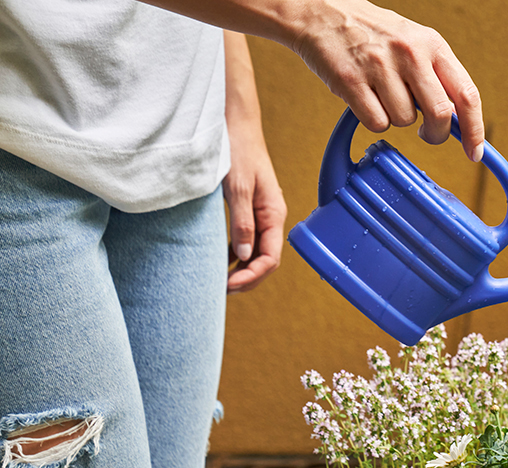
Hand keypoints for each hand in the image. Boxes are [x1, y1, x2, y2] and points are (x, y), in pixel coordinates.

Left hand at [224, 128, 286, 292]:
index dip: (250, 276)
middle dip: (246, 278)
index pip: (269, 258)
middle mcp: (270, 217)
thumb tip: (242, 256)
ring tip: (220, 281)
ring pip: (255, 251)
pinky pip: (247, 239)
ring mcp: (260, 213)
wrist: (235, 123)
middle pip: (264, 259)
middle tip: (220, 291)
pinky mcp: (249, 208)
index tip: (227, 286)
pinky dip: (236, 254)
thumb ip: (242, 222)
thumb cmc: (238, 150)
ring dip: (241, 269)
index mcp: (274, 213)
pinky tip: (221, 260)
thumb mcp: (237, 187)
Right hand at [288, 0, 484, 160]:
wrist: (322, 12)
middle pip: (440, 114)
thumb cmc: (372, 33)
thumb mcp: (414, 43)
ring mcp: (380, 65)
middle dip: (435, 134)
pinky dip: (373, 119)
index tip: (474, 151)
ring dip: (395, 118)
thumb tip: (456, 119)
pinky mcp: (352, 80)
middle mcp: (410, 52)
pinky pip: (376, 122)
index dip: (474, 129)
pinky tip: (366, 98)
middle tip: (427, 133)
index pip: (467, 94)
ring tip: (382, 93)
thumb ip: (436, 77)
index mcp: (432, 44)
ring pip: (404, 121)